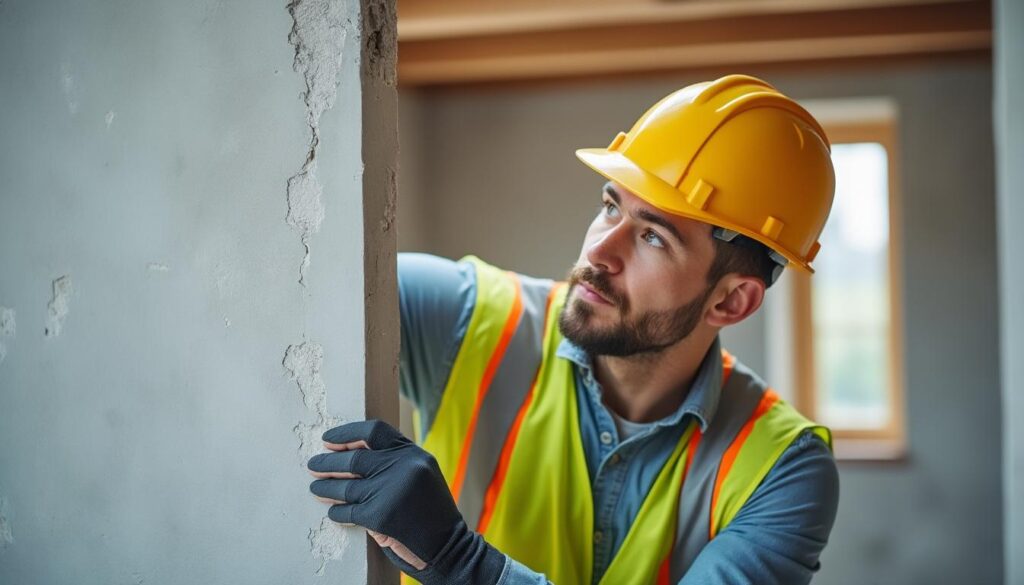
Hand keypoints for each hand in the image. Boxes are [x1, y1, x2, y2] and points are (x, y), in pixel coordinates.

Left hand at [307, 420, 504, 584]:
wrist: (448, 546)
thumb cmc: (430, 512)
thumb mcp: (420, 475)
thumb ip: (394, 461)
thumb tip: (350, 451)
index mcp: (413, 454)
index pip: (374, 431)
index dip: (346, 433)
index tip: (328, 440)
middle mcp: (403, 467)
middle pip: (354, 458)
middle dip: (328, 462)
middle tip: (313, 465)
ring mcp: (391, 491)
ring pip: (347, 485)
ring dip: (327, 487)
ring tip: (316, 488)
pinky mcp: (380, 515)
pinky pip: (348, 511)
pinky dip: (337, 512)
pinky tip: (333, 512)